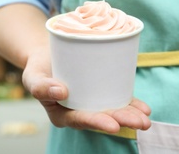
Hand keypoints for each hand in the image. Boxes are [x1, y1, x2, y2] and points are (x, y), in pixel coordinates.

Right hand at [22, 46, 151, 133]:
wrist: (47, 53)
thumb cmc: (38, 67)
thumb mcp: (32, 76)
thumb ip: (40, 87)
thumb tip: (61, 92)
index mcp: (61, 114)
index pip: (79, 120)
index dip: (96, 123)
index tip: (113, 124)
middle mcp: (79, 111)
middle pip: (100, 117)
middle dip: (121, 120)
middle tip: (140, 122)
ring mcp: (91, 102)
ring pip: (111, 110)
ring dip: (130, 114)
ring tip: (146, 117)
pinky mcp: (100, 91)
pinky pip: (116, 98)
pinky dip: (130, 103)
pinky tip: (144, 107)